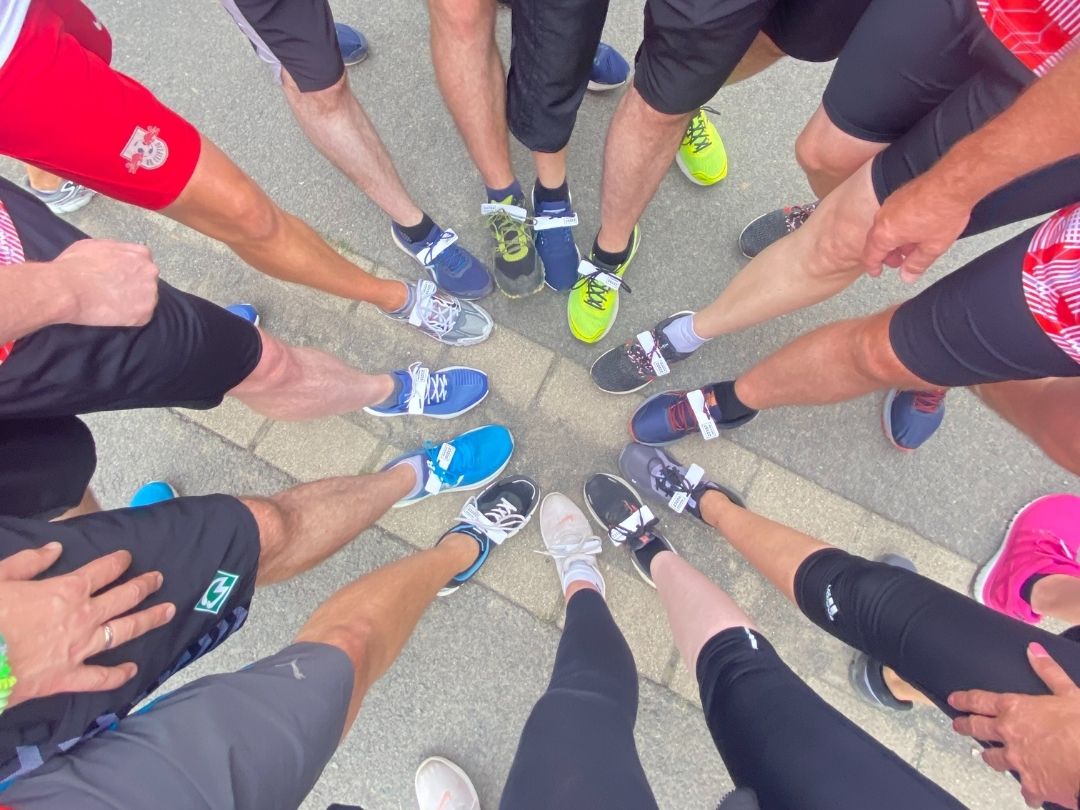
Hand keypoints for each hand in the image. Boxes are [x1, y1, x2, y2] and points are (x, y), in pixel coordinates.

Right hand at [0, 543, 175, 706]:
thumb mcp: (1, 577)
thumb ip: (29, 562)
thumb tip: (55, 548)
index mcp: (67, 590)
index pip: (103, 571)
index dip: (118, 562)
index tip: (128, 557)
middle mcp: (83, 617)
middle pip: (124, 597)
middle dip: (144, 585)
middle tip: (159, 579)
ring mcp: (80, 648)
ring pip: (125, 631)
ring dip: (149, 619)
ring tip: (169, 611)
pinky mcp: (68, 678)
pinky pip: (100, 678)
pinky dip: (118, 675)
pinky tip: (133, 670)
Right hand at [52, 239, 159, 326]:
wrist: (67, 288)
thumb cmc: (75, 265)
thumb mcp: (96, 245)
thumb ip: (115, 252)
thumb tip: (115, 258)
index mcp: (141, 253)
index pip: (142, 265)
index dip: (129, 273)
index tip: (117, 280)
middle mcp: (150, 271)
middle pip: (147, 282)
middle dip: (134, 288)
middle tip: (114, 294)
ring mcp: (150, 293)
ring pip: (145, 300)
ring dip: (133, 303)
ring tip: (111, 305)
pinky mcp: (144, 313)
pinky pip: (141, 317)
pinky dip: (129, 318)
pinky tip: (113, 314)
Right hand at [860, 173, 971, 282]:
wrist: (953, 182)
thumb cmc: (943, 212)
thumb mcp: (932, 247)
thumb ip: (917, 264)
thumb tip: (907, 276)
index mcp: (885, 234)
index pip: (870, 256)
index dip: (873, 267)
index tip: (876, 272)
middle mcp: (882, 218)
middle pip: (876, 241)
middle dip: (887, 254)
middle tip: (900, 261)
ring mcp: (890, 204)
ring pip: (885, 227)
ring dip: (895, 239)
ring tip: (912, 245)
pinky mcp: (899, 194)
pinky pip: (893, 215)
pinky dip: (899, 226)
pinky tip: (916, 228)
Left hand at [949, 643, 1079, 808]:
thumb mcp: (1069, 692)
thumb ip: (1048, 671)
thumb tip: (1033, 650)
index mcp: (1016, 708)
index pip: (980, 700)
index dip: (964, 699)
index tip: (953, 700)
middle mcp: (1009, 734)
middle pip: (977, 728)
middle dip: (965, 726)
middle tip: (957, 725)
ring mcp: (1017, 760)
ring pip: (994, 759)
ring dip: (991, 757)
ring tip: (988, 756)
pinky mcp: (1031, 784)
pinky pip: (1024, 790)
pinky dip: (1027, 790)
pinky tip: (1029, 792)